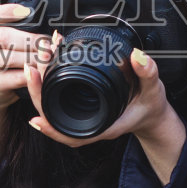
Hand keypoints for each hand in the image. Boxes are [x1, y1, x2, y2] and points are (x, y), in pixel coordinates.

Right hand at [0, 3, 52, 111]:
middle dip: (30, 39)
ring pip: (8, 58)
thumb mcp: (4, 35)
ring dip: (33, 57)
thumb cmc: (2, 53)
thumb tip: (52, 30)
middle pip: (2, 36)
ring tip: (47, 56)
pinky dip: (31, 73)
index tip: (24, 12)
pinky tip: (40, 71)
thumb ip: (19, 27)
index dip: (2, 12)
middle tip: (47, 42)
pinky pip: (14, 78)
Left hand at [23, 39, 179, 148]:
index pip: (68, 132)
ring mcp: (80, 114)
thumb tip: (138, 56)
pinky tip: (46, 64)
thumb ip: (147, 73)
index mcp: (101, 126)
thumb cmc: (150, 107)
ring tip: (39, 59)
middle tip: (33, 68)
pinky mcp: (79, 104)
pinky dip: (49, 81)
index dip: (49, 126)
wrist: (152, 113)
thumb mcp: (154, 90)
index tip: (35, 116)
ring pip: (52, 105)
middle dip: (38, 92)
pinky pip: (57, 97)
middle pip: (52, 115)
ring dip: (42, 84)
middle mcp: (87, 123)